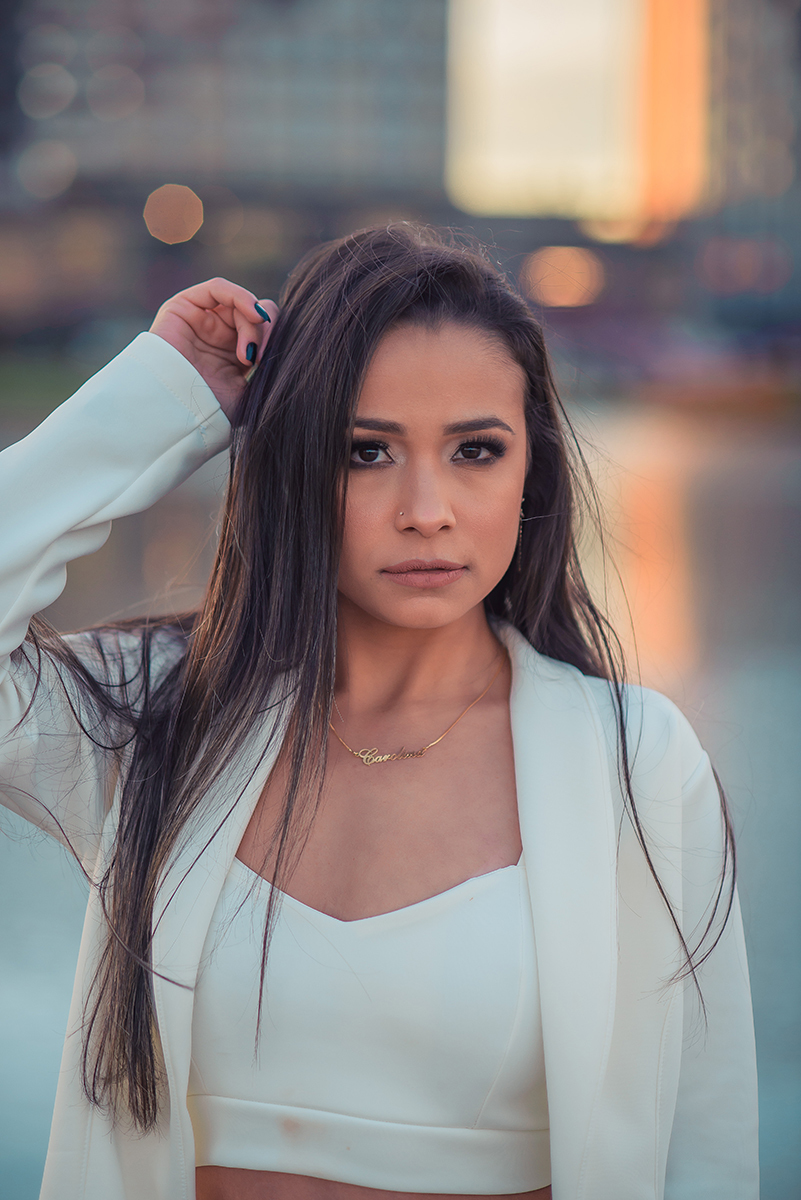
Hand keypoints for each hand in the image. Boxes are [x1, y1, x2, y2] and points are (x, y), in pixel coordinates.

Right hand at [148, 278, 277, 421]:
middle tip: (260, 357)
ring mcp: (202, 321)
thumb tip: (290, 341)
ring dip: (253, 323)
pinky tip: (253, 313)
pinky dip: (240, 296)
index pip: (265, 331)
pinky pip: (218, 288)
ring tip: (250, 350)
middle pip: (255, 316)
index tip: (276, 360)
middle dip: (266, 332)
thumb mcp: (251, 391)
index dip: (275, 338)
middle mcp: (220, 336)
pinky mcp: (184, 307)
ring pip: (240, 304)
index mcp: (236, 356)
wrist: (177, 412)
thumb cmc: (213, 409)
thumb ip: (269, 364)